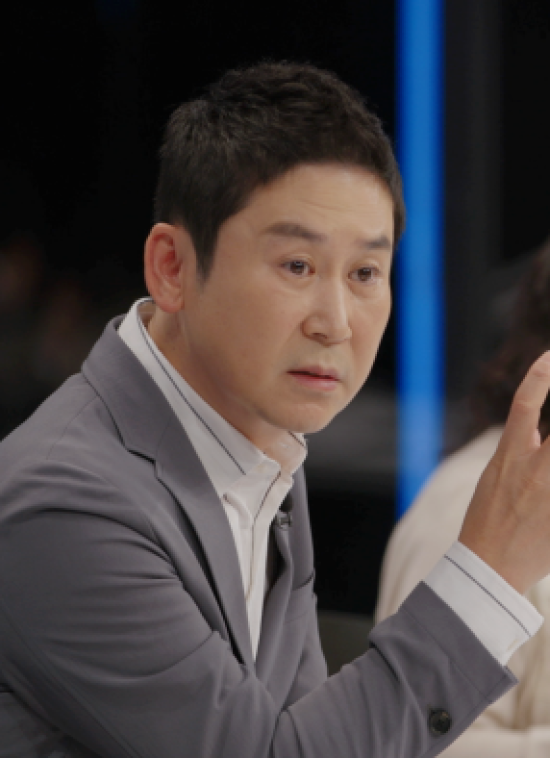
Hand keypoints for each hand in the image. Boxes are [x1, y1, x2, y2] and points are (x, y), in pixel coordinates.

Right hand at [460, 351, 549, 594]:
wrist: (489, 566)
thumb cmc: (489, 517)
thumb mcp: (497, 472)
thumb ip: (521, 446)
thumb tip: (538, 428)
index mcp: (511, 455)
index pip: (524, 404)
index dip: (539, 376)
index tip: (549, 356)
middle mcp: (536, 470)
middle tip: (548, 437)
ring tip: (546, 469)